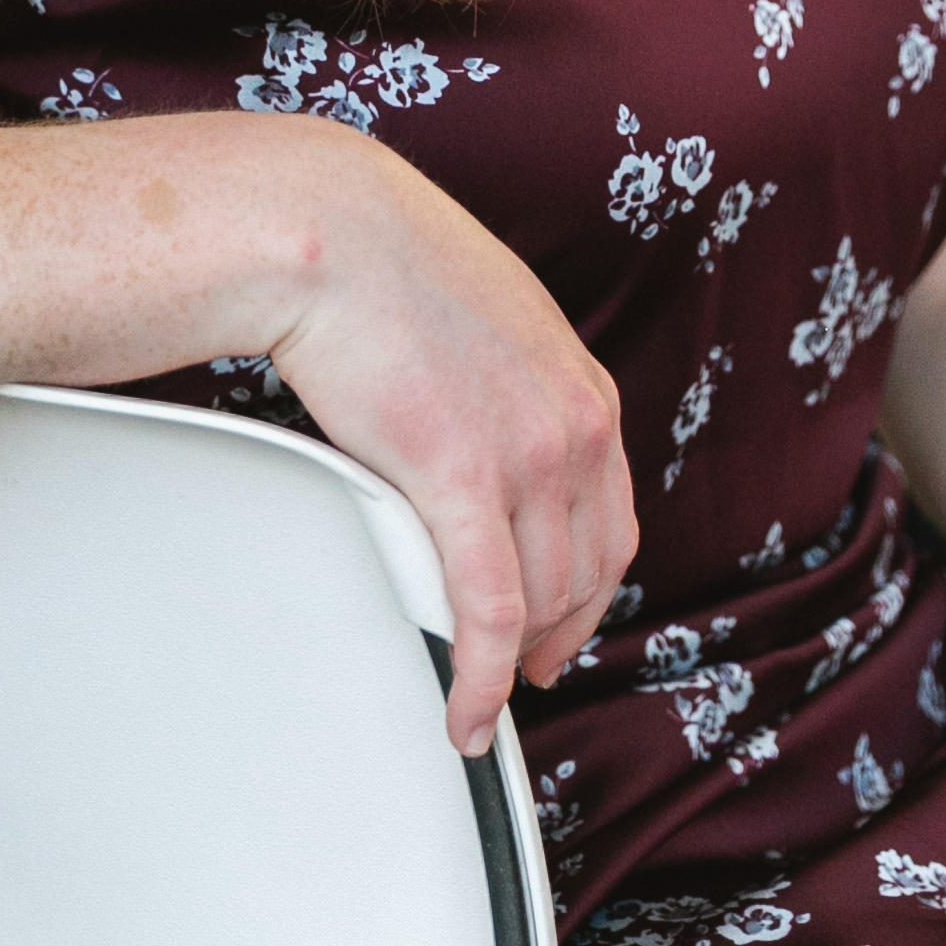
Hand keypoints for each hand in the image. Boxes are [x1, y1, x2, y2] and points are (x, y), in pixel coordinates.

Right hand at [250, 123, 637, 757]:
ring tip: (472, 690)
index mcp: (582, 390)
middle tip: (513, 674)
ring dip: (507, 661)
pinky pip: (489, 610)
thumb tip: (481, 441)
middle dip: (549, 637)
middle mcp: (574, 427)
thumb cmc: (385, 266)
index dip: (589, 594)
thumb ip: (507, 394)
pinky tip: (466, 712)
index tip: (558, 625)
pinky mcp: (464, 479)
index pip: (613, 525)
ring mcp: (528, 455)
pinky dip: (481, 677)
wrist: (333, 232)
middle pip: (582, 574)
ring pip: (538, 599)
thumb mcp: (488, 327)